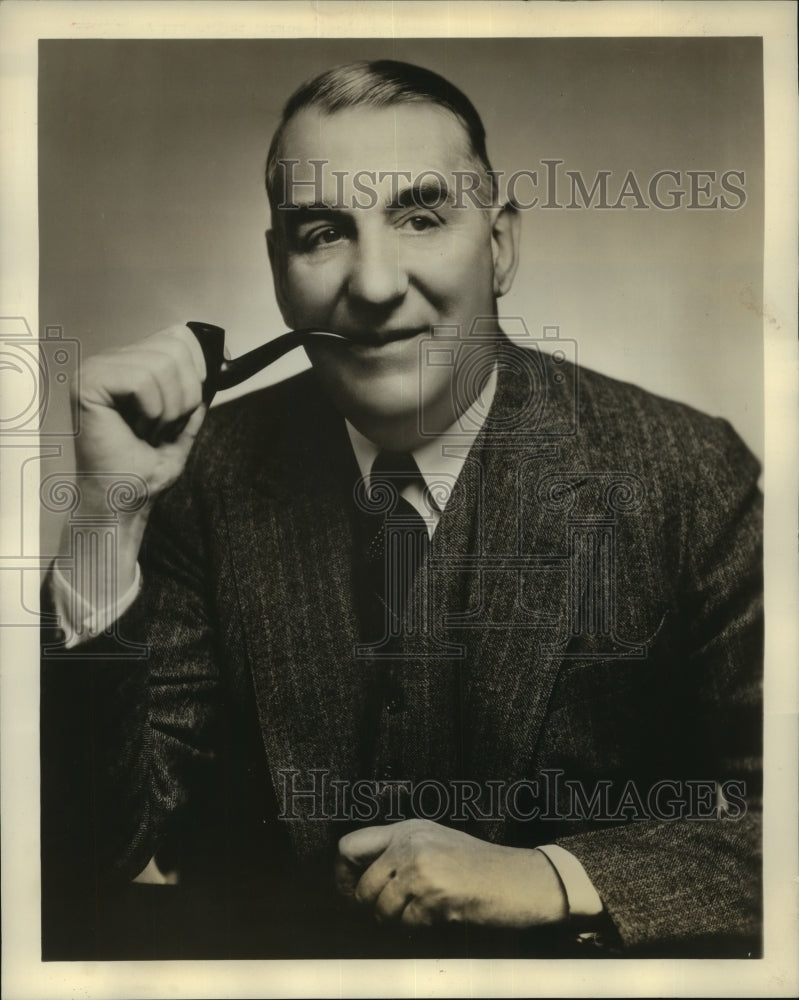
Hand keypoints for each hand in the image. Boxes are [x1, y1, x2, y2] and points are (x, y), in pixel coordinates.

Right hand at [73, 324, 207, 501]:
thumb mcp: (183, 424)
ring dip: (169, 409)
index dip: (201, 364)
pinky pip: (142, 380)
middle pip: (176, 347)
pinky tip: (136, 428)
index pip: (179, 336)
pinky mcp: (88, 382)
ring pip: (162, 363)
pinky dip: (152, 411)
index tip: (199, 398)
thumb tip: (216, 362)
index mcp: (132, 365)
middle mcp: (111, 360)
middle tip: (165, 426)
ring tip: (149, 430)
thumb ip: (196, 393)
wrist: (122, 500)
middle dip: (187, 395)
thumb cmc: (145, 469)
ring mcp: (96, 368)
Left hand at [335, 818, 567, 928]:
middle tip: (388, 915)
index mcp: (408, 828)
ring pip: (381, 908)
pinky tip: (440, 915)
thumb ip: (400, 853)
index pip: (349, 846)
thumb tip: (357, 880)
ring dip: (396, 920)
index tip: (350, 893)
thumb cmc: (480, 868)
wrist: (522, 879)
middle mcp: (410, 842)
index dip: (342, 876)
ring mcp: (422, 866)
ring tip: (420, 914)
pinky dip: (419, 927)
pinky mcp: (434, 893)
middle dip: (370, 908)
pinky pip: (407, 923)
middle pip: (361, 885)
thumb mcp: (436, 846)